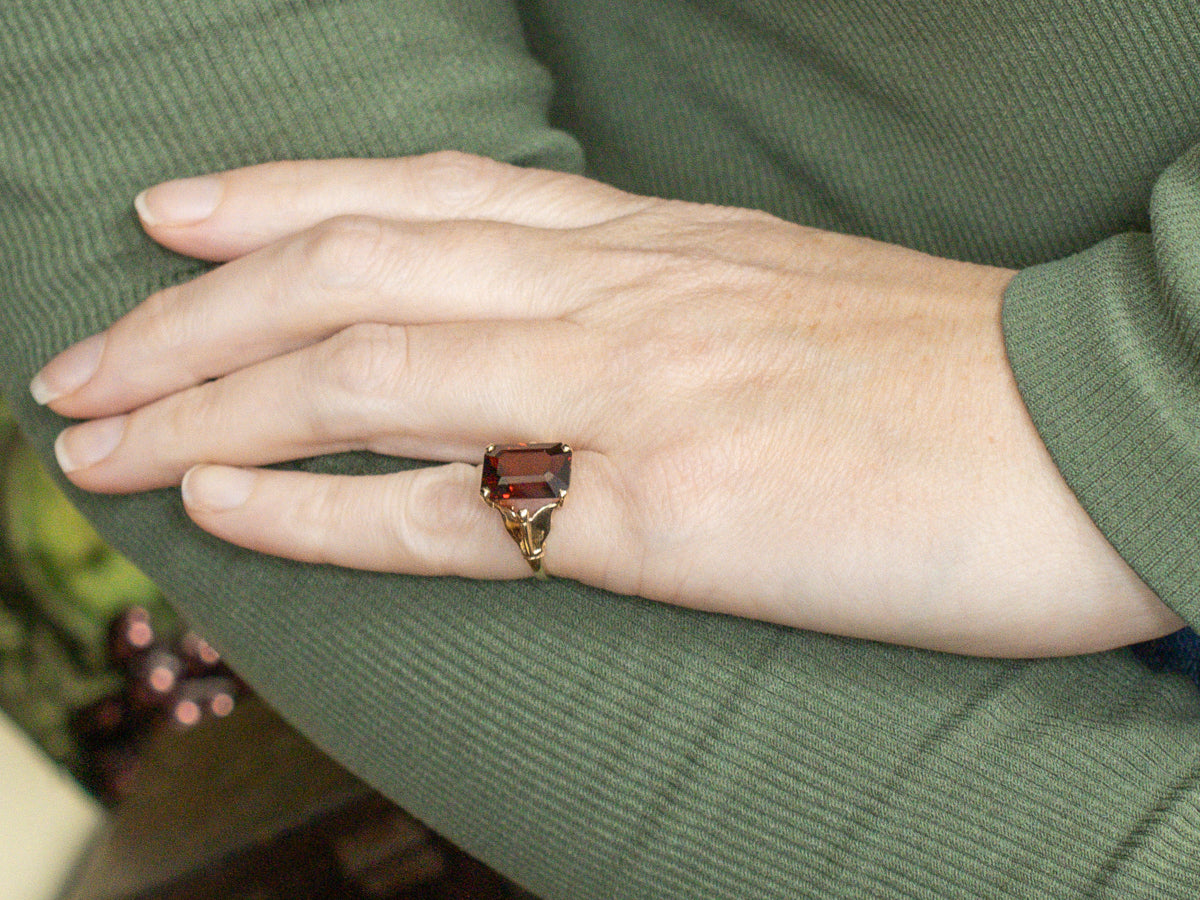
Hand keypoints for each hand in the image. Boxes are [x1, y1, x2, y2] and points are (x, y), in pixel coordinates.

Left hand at [32, 153, 1182, 655]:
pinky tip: (219, 503)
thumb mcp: (779, 308)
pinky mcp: (666, 515)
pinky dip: (319, 506)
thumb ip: (661, 310)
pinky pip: (453, 509)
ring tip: (95, 433)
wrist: (1100, 427)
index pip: (425, 195)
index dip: (282, 199)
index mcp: (653, 241)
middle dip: (195, 311)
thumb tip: (569, 345)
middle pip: (354, 271)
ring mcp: (634, 391)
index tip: (180, 217)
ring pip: (366, 370)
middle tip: (83, 355)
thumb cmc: (953, 378)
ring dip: (209, 398)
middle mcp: (620, 291)